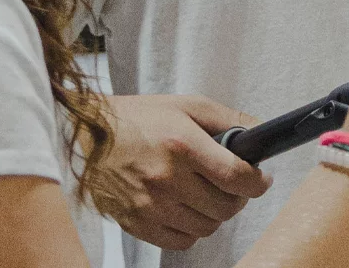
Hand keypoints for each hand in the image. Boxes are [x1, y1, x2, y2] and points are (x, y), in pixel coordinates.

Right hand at [95, 94, 273, 249]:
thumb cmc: (138, 118)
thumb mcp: (186, 105)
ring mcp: (150, 205)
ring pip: (207, 227)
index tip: (261, 179)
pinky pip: (181, 241)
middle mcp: (167, 179)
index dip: (258, 182)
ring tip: (207, 195)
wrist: (86, 136)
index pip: (236, 176)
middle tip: (233, 185)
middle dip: (238, 197)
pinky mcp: (136, 224)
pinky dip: (192, 229)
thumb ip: (227, 119)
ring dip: (215, 214)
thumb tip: (259, 134)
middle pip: (226, 207)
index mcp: (183, 145)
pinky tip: (187, 209)